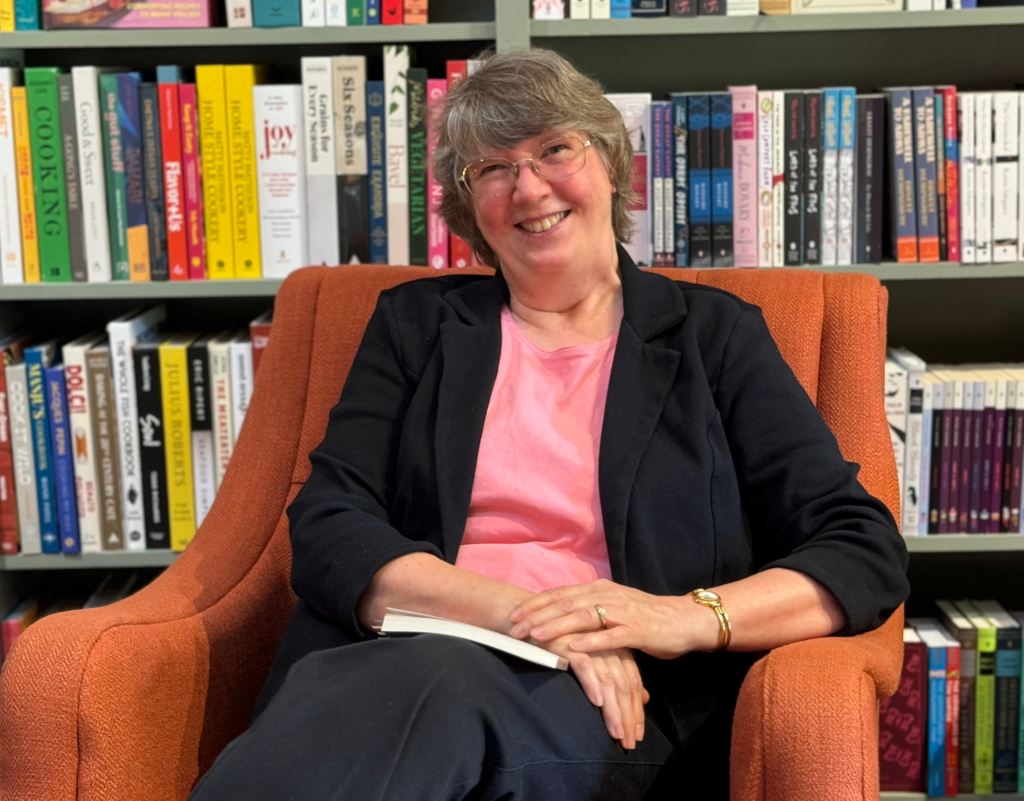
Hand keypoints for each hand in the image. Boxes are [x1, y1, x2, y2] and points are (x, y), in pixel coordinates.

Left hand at [509, 579, 705, 659]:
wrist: (685, 620)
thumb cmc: (646, 618)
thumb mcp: (613, 608)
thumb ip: (589, 609)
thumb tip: (559, 616)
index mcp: (599, 589)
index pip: (560, 594)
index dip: (535, 604)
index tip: (513, 614)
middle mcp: (607, 596)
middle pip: (565, 603)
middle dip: (537, 615)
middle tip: (513, 627)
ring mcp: (622, 612)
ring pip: (583, 616)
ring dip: (557, 626)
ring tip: (535, 635)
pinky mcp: (637, 630)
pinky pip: (610, 635)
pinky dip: (591, 641)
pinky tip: (574, 649)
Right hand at [543, 635, 648, 749]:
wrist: (535, 620)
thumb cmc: (566, 640)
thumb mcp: (597, 657)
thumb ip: (620, 675)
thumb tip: (645, 697)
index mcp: (617, 649)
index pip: (632, 683)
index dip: (636, 710)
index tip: (636, 735)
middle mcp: (607, 646)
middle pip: (624, 685)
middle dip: (628, 716)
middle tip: (629, 742)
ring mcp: (589, 644)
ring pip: (608, 679)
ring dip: (613, 709)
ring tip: (616, 732)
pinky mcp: (569, 643)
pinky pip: (584, 665)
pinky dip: (591, 683)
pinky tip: (597, 702)